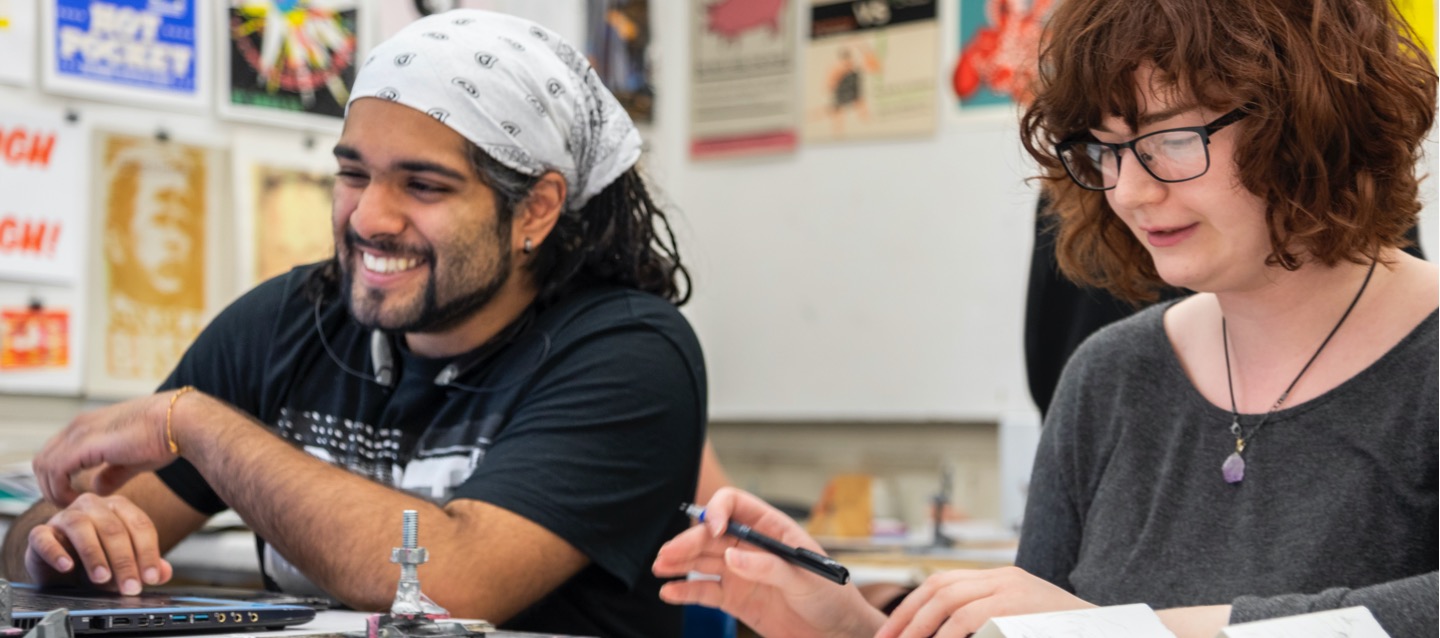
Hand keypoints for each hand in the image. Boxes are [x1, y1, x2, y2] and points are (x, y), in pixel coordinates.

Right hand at [25, 493, 173, 595]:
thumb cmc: (96, 560)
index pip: (140, 525)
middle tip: (129, 586)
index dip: (148, 553)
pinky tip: (67, 566)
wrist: (60, 568)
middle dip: (124, 561)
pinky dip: (56, 552)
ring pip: (81, 527)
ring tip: (102, 578)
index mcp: (119, 508)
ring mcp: (65, 516)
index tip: (151, 578)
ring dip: (94, 554)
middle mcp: (93, 506)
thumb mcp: (124, 564)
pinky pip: (44, 537)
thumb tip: (164, 573)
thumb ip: (145, 565)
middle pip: (113, 528)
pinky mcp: (41, 532)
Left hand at [33, 393, 178, 505]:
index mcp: (89, 427)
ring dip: (52, 489)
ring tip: (71, 505)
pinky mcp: (84, 444)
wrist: (180, 422)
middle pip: (42, 459)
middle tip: (67, 505)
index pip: (55, 453)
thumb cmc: (165, 437)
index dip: (57, 479)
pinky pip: (55, 470)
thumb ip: (112, 474)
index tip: (72, 498)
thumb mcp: (132, 460)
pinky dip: (59, 488)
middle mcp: (78, 426)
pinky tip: (77, 499)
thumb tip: (97, 488)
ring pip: (43, 465)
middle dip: (49, 486)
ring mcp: (79, 433)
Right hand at [651, 487, 883, 637]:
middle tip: (667, 555)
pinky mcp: (735, 598)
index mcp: (771, 528)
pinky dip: (685, 591)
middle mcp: (750, 546)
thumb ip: (769, 566)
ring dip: (679, 562)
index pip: (735, 505)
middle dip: (688, 542)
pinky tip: (669, 591)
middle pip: (711, 535)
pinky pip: (705, 591)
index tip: (712, 529)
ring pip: (703, 560)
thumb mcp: (805, 578)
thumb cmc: (831, 596)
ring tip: (660, 567)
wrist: (836, 632)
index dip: (718, 511)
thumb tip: (733, 556)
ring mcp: (740, 572)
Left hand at [876, 566, 1094, 637]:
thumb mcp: (1019, 623)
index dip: (911, 607)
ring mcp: (1011, 590)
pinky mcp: (1017, 607)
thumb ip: (986, 623)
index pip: (942, 583)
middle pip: (939, 588)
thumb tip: (943, 635)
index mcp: (1000, 579)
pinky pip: (969, 620)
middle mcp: (1003, 578)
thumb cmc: (1061, 635)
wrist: (1107, 632)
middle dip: (906, 617)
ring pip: (949, 602)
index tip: (890, 632)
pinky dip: (945, 636)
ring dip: (919, 629)